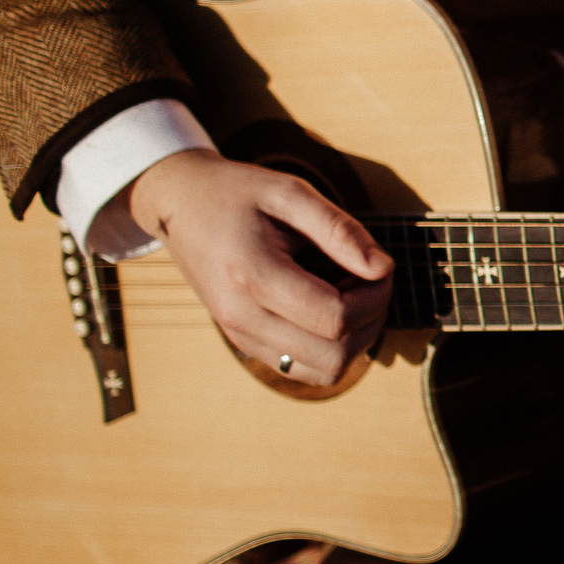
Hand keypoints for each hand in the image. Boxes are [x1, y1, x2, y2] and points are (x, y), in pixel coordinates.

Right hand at [127, 148, 393, 386]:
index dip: (375, 297)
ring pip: (322, 371)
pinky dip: (332, 347)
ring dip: (355, 339)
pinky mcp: (244, 342)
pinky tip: (333, 309)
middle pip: (333, 355)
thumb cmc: (236, 193)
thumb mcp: (290, 192)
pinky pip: (302, 369)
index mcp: (252, 275)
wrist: (180, 204)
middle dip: (371, 320)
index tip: (380, 266)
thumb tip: (383, 268)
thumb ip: (339, 230)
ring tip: (353, 294)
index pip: (335, 318)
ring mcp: (240, 335)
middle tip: (372, 282)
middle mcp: (241, 317)